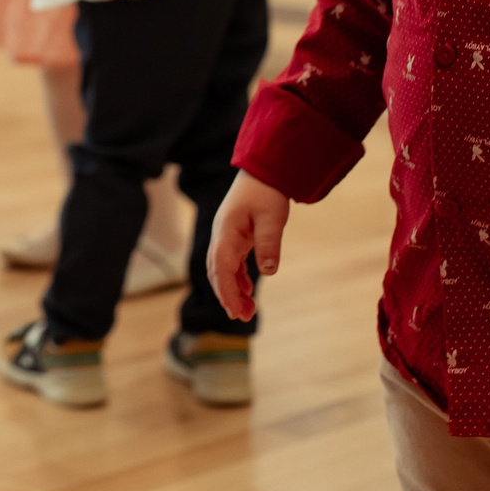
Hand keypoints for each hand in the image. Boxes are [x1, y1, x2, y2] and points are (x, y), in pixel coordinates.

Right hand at [206, 172, 290, 320]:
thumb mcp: (272, 217)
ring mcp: (225, 237)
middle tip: (243, 318)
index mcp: (226, 231)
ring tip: (248, 312)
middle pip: (216, 272)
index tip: (236, 312)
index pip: (221, 267)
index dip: (227, 291)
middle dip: (227, 296)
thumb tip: (268, 271)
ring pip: (221, 270)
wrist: (262, 172)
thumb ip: (268, 244)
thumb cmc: (266, 192)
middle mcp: (221, 236)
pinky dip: (237, 280)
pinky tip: (248, 292)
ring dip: (232, 291)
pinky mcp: (234, 238)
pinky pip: (230, 264)